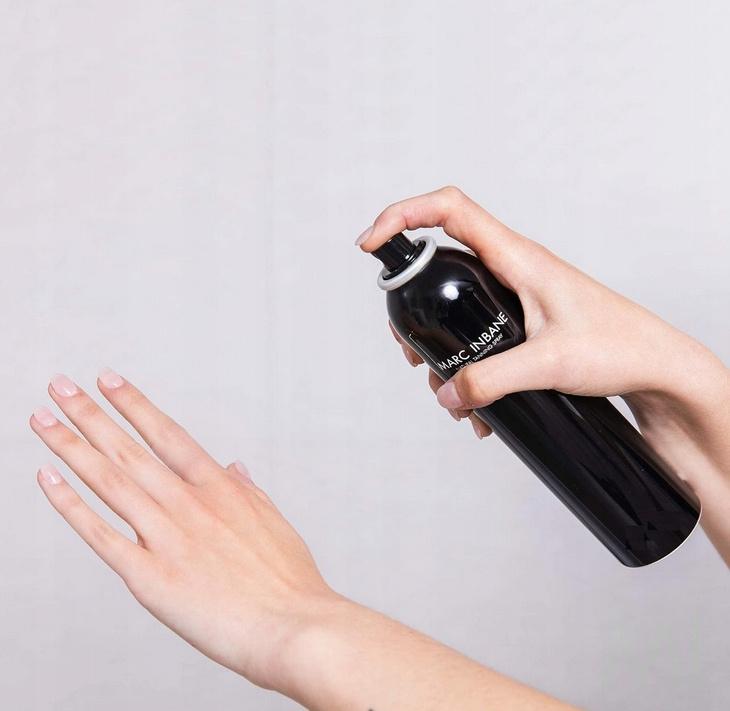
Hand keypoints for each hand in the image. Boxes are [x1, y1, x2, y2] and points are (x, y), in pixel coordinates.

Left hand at [30, 369, 337, 691]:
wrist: (293, 628)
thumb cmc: (289, 581)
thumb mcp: (274, 522)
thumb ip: (248, 490)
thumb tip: (234, 465)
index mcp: (221, 488)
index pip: (168, 434)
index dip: (134, 404)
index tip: (109, 380)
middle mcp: (189, 504)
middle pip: (129, 450)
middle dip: (90, 414)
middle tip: (60, 386)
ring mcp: (167, 537)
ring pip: (110, 482)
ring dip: (72, 447)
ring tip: (43, 421)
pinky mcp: (149, 577)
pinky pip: (100, 535)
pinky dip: (71, 506)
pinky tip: (48, 480)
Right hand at [357, 187, 725, 455]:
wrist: (654, 367)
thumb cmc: (619, 348)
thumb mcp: (548, 365)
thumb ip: (492, 381)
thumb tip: (446, 393)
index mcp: (517, 257)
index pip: (449, 210)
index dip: (403, 216)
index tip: (372, 245)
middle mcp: (512, 266)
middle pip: (441, 256)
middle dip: (413, 297)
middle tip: (405, 339)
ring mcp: (516, 291)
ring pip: (457, 296)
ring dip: (438, 336)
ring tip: (440, 382)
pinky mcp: (522, 316)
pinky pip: (478, 324)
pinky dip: (464, 357)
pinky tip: (472, 400)